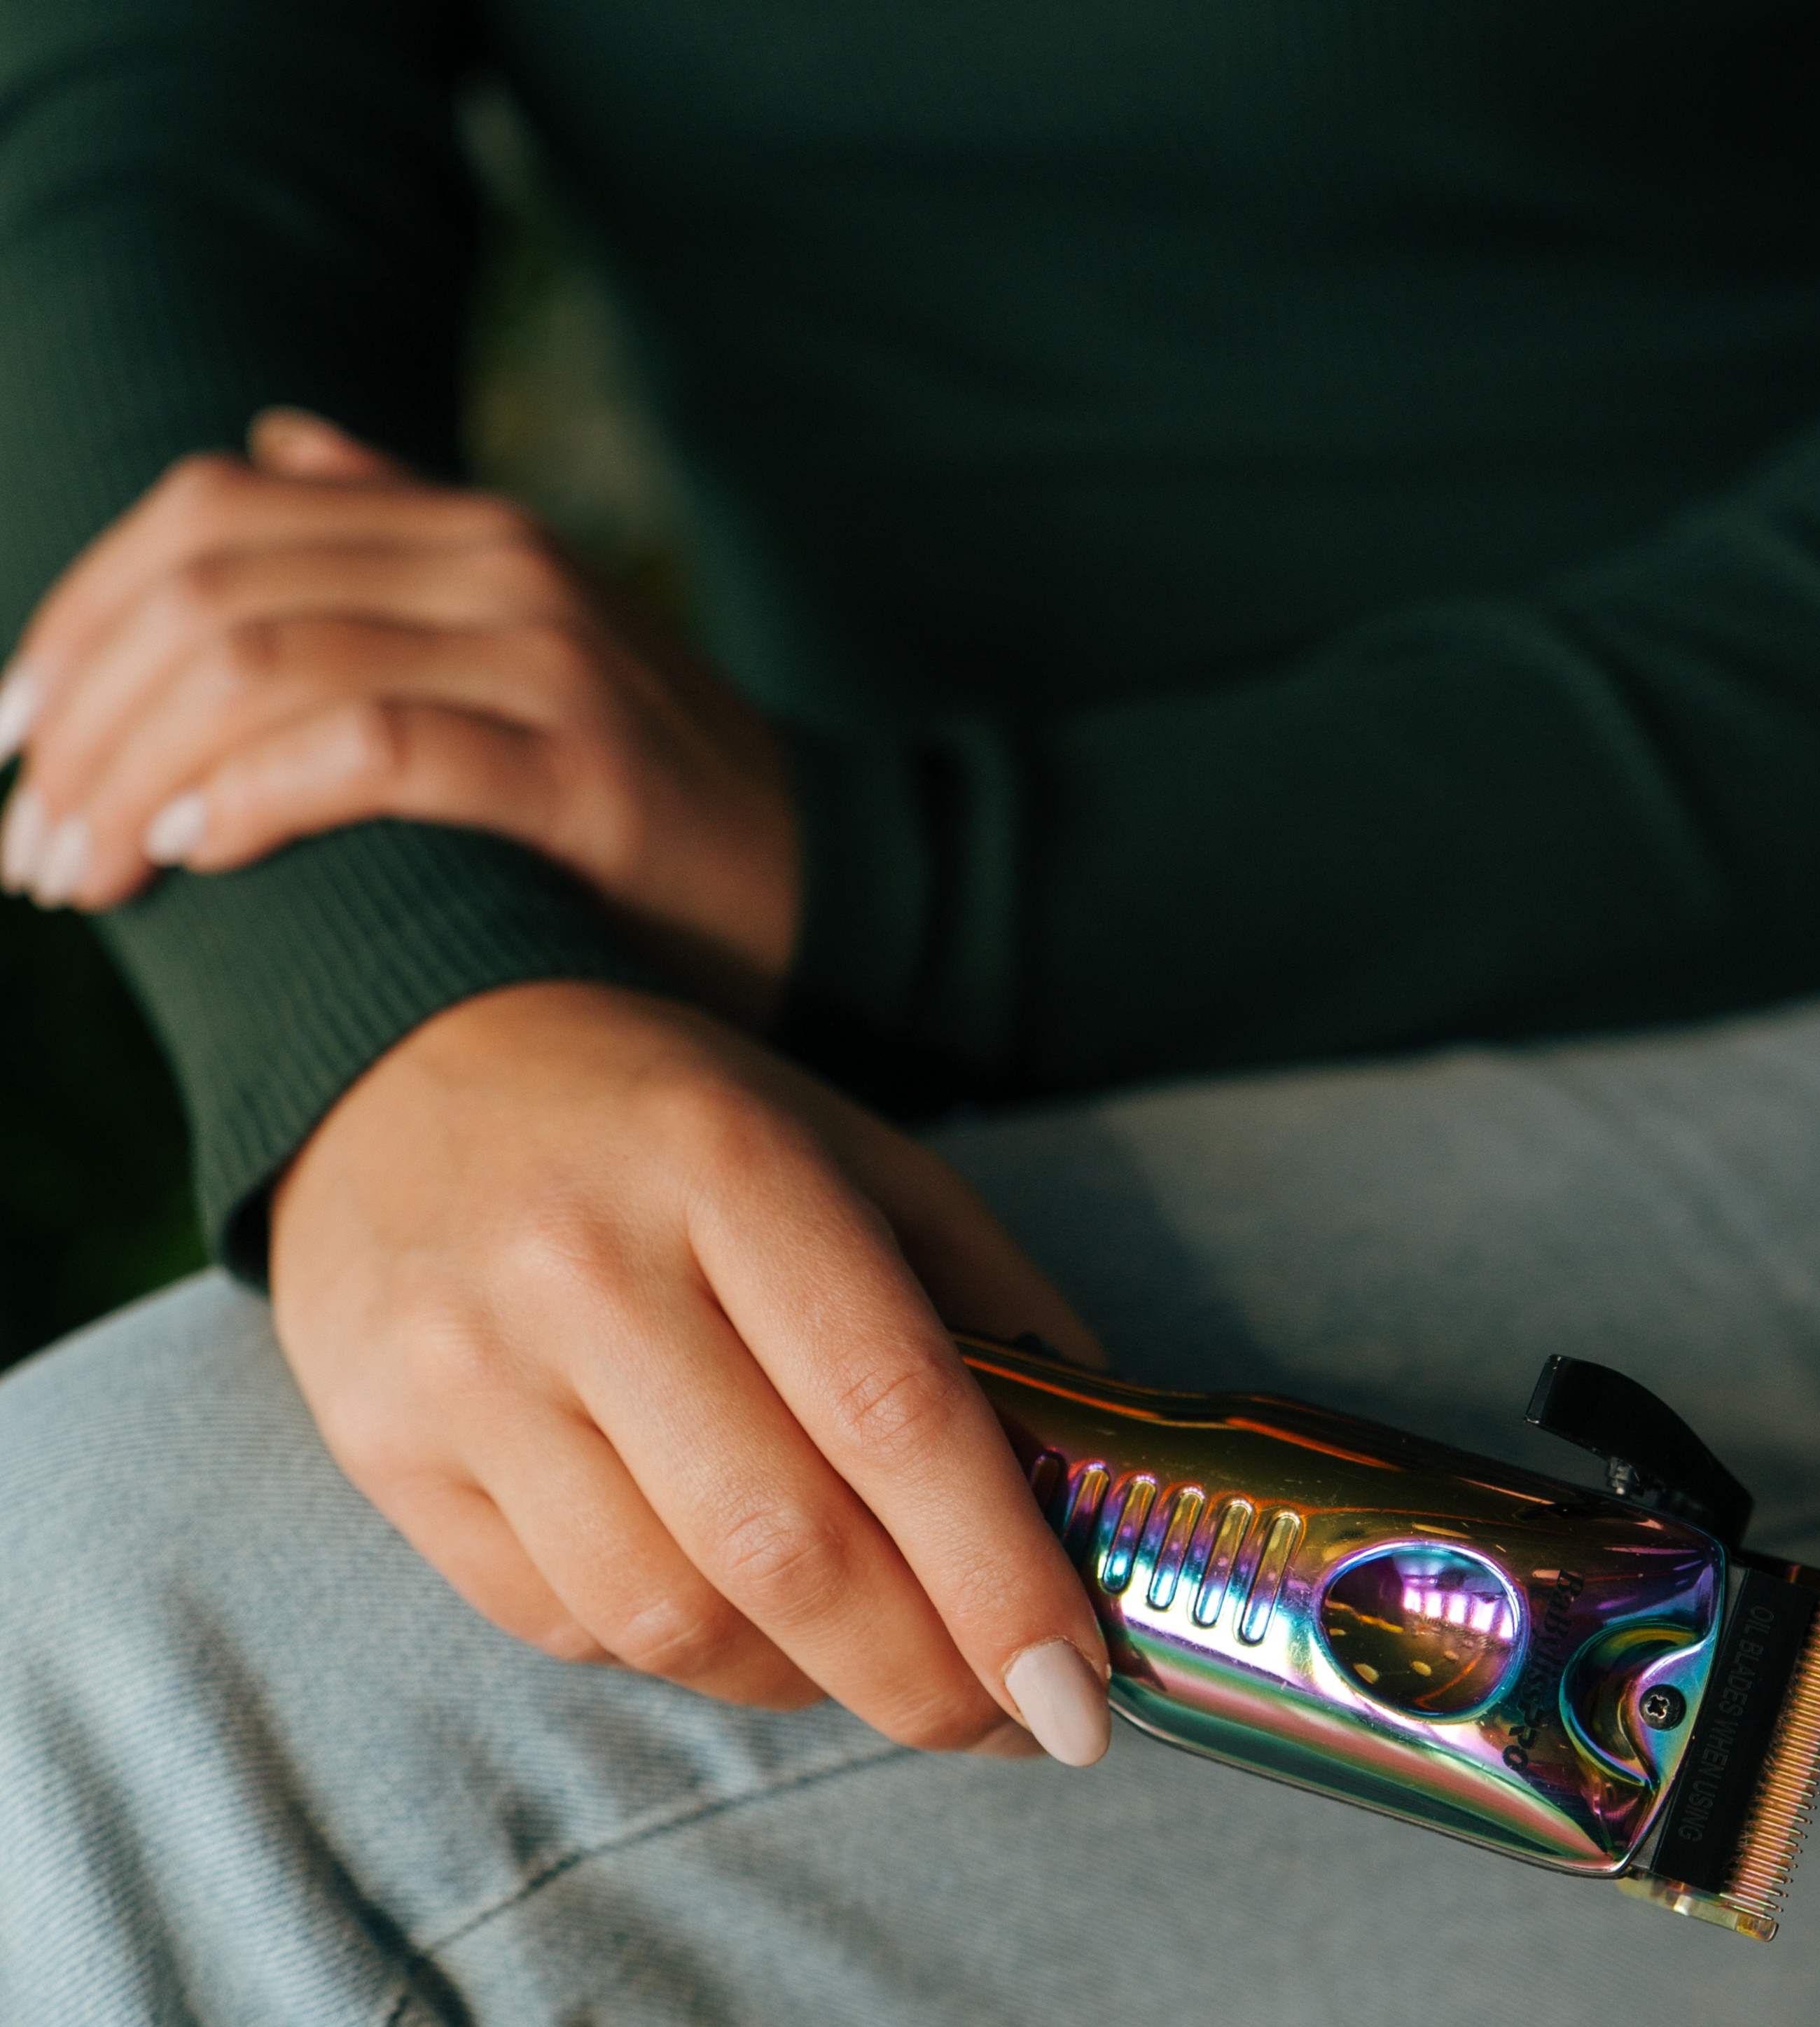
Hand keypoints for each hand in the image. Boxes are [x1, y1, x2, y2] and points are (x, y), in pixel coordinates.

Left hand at [0, 412, 796, 1024]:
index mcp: (468, 532)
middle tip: (24, 843)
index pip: (206, 517)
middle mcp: (501, 568)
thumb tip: (277, 444)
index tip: (12, 736)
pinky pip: (374, 749)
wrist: (846, 899)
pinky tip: (195, 851)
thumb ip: (404, 549)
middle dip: (82, 717)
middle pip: (210, 586)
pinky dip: (255, 795)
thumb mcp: (529, 654)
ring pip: (265, 665)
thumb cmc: (657, 812)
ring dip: (135, 774)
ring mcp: (549, 662)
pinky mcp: (584, 771)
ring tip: (79, 873)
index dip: (74, 614)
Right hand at [269, 978, 1114, 1763]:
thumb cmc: (680, 1132)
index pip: (892, 1414)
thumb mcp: (859, 1156)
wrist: (406, 1067)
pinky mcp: (386, 1453)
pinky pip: (568, 1627)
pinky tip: (741, 1617)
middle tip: (1017, 1726)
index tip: (1077, 1695)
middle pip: (784, 1549)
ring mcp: (466, 1369)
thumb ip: (992, 1307)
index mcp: (732, 1169)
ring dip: (810, 1683)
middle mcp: (582, 1268)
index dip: (997, 1579)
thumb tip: (1105, 1495)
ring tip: (884, 1667)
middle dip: (926, 1678)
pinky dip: (684, 1654)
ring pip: (671, 1618)